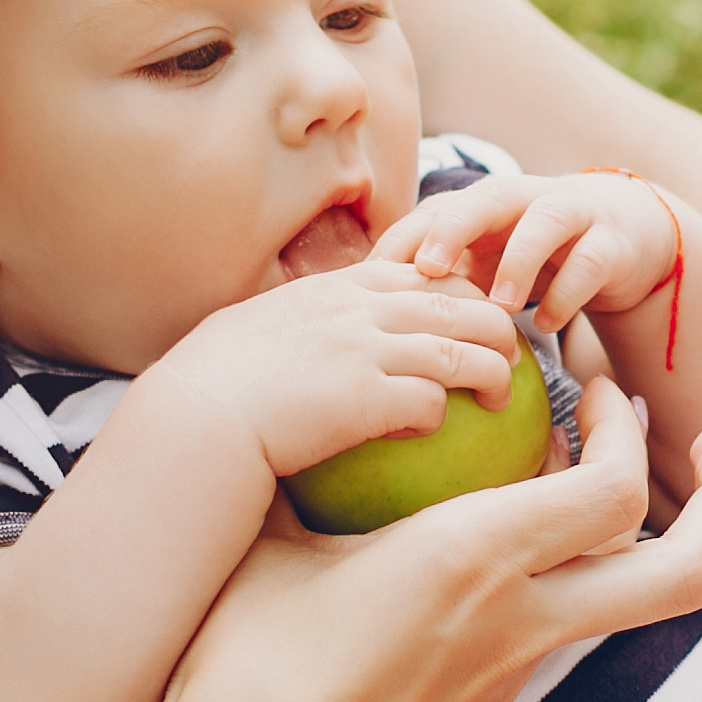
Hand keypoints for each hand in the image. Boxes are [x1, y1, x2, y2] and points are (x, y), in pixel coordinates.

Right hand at [131, 378, 701, 701]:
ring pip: (626, 604)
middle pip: (683, 574)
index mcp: (470, 565)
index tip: (592, 380)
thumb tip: (316, 404)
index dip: (629, 425)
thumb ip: (308, 468)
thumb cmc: (231, 681)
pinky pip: (557, 626)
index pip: (617, 490)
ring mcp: (505, 680)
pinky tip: (509, 531)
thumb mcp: (265, 547)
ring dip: (648, 532)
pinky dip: (569, 569)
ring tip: (610, 467)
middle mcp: (514, 627)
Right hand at [139, 263, 527, 482]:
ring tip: (501, 398)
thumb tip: (315, 339)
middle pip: (462, 301)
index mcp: (335, 287)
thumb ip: (301, 322)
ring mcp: (365, 349)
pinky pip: (433, 402)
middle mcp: (358, 308)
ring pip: (466, 349)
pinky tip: (434, 432)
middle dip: (497, 325)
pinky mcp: (367, 398)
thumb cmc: (213, 385)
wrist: (192, 419)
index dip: (460, 288)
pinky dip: (443, 416)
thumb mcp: (259, 329)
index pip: (422, 269)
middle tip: (508, 355)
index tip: (472, 314)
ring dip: (494, 374)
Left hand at [375, 172, 682, 332]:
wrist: (621, 236)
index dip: (402, 240)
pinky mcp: (611, 244)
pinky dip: (568, 294)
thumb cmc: (532, 255)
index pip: (434, 211)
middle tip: (428, 269)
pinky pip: (591, 263)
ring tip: (498, 306)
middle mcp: (525, 200)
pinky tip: (546, 325)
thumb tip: (366, 320)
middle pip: (485, 199)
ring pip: (545, 223)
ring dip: (520, 261)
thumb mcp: (485, 264)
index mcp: (483, 205)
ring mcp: (573, 217)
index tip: (368, 279)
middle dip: (454, 229)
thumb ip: (440, 281)